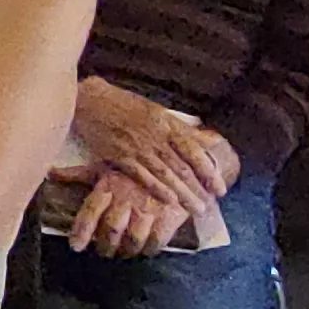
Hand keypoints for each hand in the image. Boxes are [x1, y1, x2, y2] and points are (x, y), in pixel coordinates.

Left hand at [65, 168, 201, 258]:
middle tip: (104, 252)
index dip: (81, 232)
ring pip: (133, 239)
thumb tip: (50, 172)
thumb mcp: (106, 164)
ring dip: (127, 251)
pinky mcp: (169, 215)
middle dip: (105, 247)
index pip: (90, 211)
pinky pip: (157, 240)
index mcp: (109, 184)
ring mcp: (149, 207)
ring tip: (124, 253)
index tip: (76, 247)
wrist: (177, 159)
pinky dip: (150, 249)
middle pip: (111, 230)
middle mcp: (127, 197)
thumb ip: (78, 174)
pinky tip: (146, 249)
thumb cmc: (134, 164)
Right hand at [72, 83, 237, 211]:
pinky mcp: (119, 155)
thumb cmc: (122, 104)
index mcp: (167, 123)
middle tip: (209, 205)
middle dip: (197, 188)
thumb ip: (178, 127)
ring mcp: (137, 146)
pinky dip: (156, 188)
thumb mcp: (155, 110)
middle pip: (182, 166)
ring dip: (182, 193)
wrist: (89, 100)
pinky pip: (142, 175)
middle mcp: (155, 135)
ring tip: (194, 208)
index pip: (194, 150)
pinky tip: (168, 200)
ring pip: (165, 174)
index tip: (219, 187)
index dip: (209, 170)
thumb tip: (203, 139)